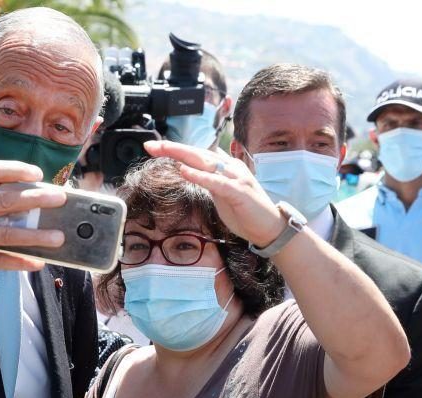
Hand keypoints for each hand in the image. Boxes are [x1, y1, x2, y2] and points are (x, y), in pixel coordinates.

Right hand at [0, 161, 67, 301]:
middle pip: (4, 202)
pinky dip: (20, 262)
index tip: (37, 172)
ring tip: (58, 237)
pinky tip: (38, 262)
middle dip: (37, 199)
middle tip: (60, 198)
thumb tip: (16, 187)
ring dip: (36, 236)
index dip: (16, 169)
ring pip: (6, 235)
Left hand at [142, 140, 283, 247]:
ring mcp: (235, 178)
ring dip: (182, 155)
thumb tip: (192, 172)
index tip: (154, 147)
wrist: (270, 228)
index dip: (176, 149)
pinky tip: (185, 171)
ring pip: (205, 162)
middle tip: (151, 145)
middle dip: (173, 148)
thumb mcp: (222, 194)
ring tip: (163, 150)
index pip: (197, 154)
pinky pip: (216, 182)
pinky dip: (200, 176)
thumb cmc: (247, 213)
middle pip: (197, 153)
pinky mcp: (239, 191)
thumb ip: (209, 181)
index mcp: (226, 167)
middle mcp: (230, 167)